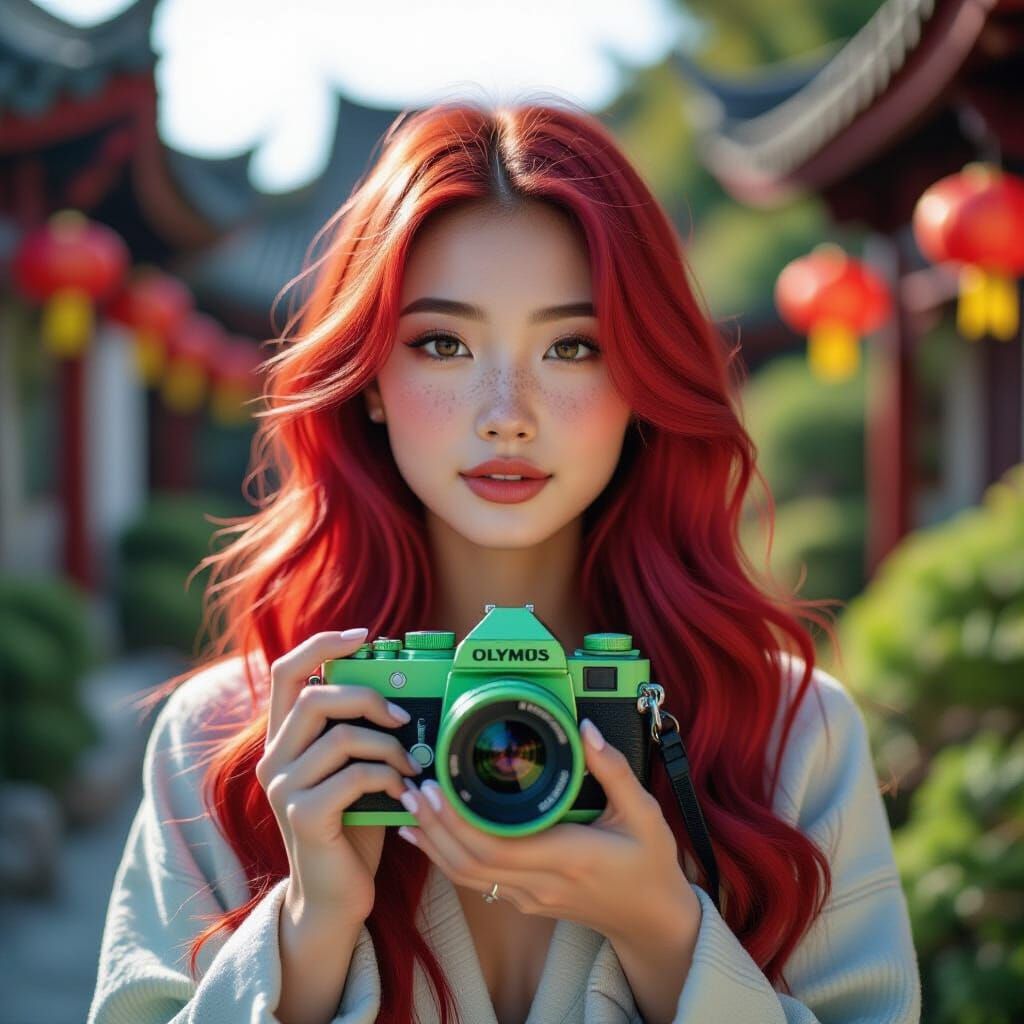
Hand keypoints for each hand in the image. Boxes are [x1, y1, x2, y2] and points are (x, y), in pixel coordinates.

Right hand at [254, 628, 424, 923]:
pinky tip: (403, 793)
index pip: (286, 672)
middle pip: (314, 697)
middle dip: (368, 698)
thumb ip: (357, 732)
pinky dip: (389, 777)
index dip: (322, 645)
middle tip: (405, 718)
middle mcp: (273, 760)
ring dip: (390, 746)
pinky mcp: (303, 815)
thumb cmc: (353, 825)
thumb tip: (403, 689)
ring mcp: (283, 788)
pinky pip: (355, 775)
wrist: (336, 896)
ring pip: (341, 736)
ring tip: (412, 766)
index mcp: (282, 740)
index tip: (364, 635)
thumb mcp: (352, 768)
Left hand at [395, 717, 699, 945]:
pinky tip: (428, 836)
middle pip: (471, 863)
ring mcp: (530, 897)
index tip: (436, 788)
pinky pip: (477, 880)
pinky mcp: (525, 900)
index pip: (498, 847)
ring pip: (467, 876)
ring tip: (411, 805)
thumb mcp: (644, 813)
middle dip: (435, 826)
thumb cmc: (650, 864)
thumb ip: (614, 770)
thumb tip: (586, 729)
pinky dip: (447, 857)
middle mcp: (542, 883)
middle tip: (413, 788)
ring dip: (434, 842)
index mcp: (569, 857)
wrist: (652, 919)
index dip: (458, 822)